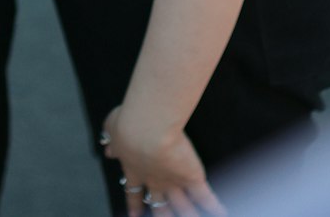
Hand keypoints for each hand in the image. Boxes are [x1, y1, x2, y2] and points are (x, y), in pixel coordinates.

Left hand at [101, 107, 226, 216]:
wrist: (146, 128)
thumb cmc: (128, 122)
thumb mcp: (113, 128)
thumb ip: (112, 141)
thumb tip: (107, 149)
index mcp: (134, 168)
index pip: (133, 192)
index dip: (134, 204)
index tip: (133, 216)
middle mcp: (154, 180)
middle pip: (159, 206)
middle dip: (162, 215)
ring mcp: (174, 181)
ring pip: (183, 206)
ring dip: (189, 214)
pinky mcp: (192, 177)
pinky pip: (206, 196)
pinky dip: (215, 207)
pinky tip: (223, 213)